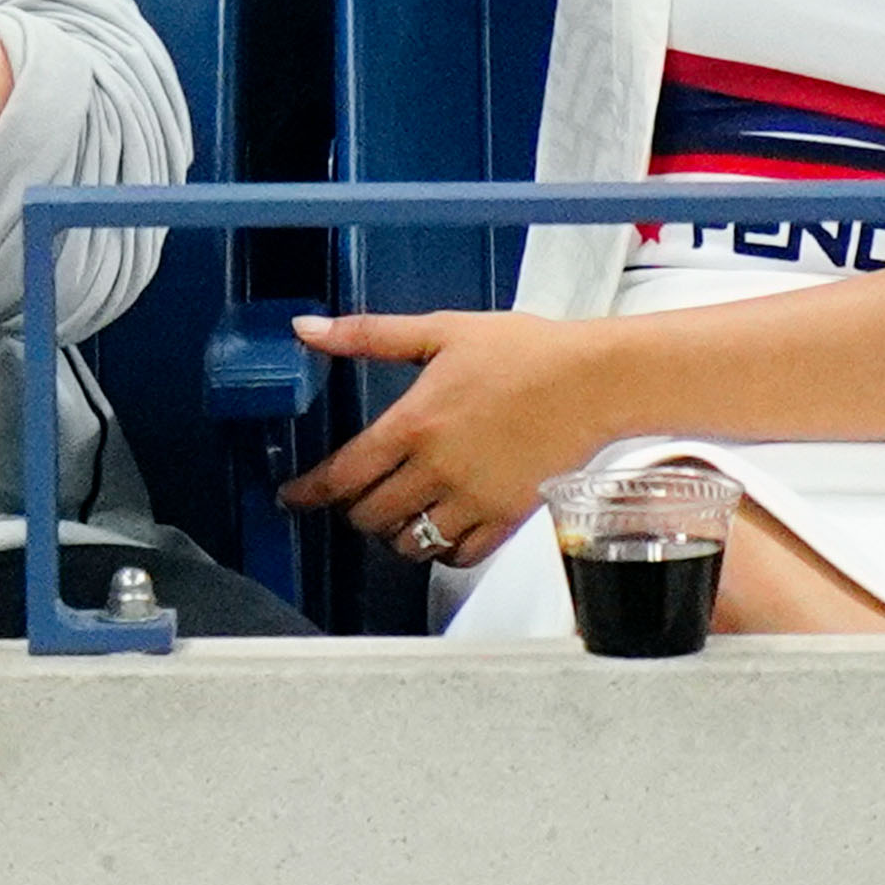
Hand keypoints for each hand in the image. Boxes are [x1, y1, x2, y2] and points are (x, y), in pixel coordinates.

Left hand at [282, 310, 619, 568]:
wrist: (591, 380)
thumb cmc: (523, 350)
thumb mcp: (440, 329)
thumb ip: (369, 334)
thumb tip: (308, 328)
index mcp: (415, 423)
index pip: (344, 474)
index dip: (309, 492)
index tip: (293, 497)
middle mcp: (437, 470)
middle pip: (370, 516)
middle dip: (353, 509)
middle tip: (355, 494)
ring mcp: (472, 500)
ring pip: (409, 543)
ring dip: (393, 531)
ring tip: (397, 508)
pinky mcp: (504, 520)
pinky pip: (457, 556)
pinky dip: (440, 550)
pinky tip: (440, 526)